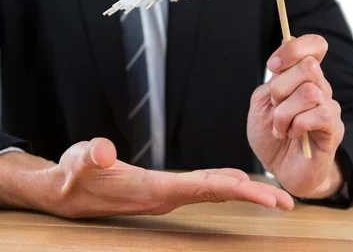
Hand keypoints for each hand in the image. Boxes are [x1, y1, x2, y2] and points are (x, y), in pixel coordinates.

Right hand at [0, 138, 293, 217]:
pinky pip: (201, 187)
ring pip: (212, 192)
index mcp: (152, 190)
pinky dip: (223, 183)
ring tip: (273, 196)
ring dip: (243, 192)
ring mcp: (165, 194)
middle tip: (287, 201)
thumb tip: (102, 152)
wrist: (65, 192)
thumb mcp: (77, 162)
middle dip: (252, 197)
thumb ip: (90, 157)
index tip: (266, 195)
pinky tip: (237, 180)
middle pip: (216, 194)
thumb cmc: (72, 175)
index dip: (236, 190)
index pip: (202, 188)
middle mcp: (165, 195)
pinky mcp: (162, 189)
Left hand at [247, 35, 344, 198]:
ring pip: (309, 92)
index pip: (315, 45)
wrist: (281, 170)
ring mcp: (329, 107)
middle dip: (281, 87)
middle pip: (309, 66)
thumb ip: (273, 81)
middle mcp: (320, 88)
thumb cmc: (271, 136)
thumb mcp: (262, 103)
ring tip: (280, 128)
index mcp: (302, 77)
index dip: (293, 49)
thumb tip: (286, 55)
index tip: (272, 66)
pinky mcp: (333, 129)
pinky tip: (293, 135)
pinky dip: (297, 125)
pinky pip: (319, 114)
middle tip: (275, 106)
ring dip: (284, 112)